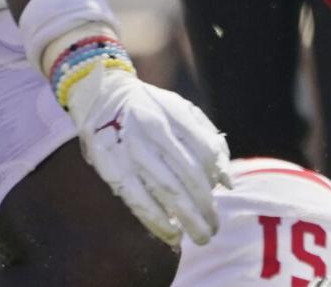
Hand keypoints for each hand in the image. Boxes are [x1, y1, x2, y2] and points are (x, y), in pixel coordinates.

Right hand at [66, 61, 231, 247]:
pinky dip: (157, 221)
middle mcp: (154, 130)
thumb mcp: (182, 110)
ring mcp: (132, 149)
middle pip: (189, 175)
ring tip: (200, 236)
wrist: (102, 94)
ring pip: (166, 191)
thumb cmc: (152, 107)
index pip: (205, 151)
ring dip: (187, 219)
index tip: (223, 192)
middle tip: (215, 228)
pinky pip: (138, 200)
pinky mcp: (111, 166)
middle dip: (206, 207)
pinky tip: (171, 235)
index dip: (217, 176)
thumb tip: (228, 180)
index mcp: (174, 113)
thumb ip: (208, 140)